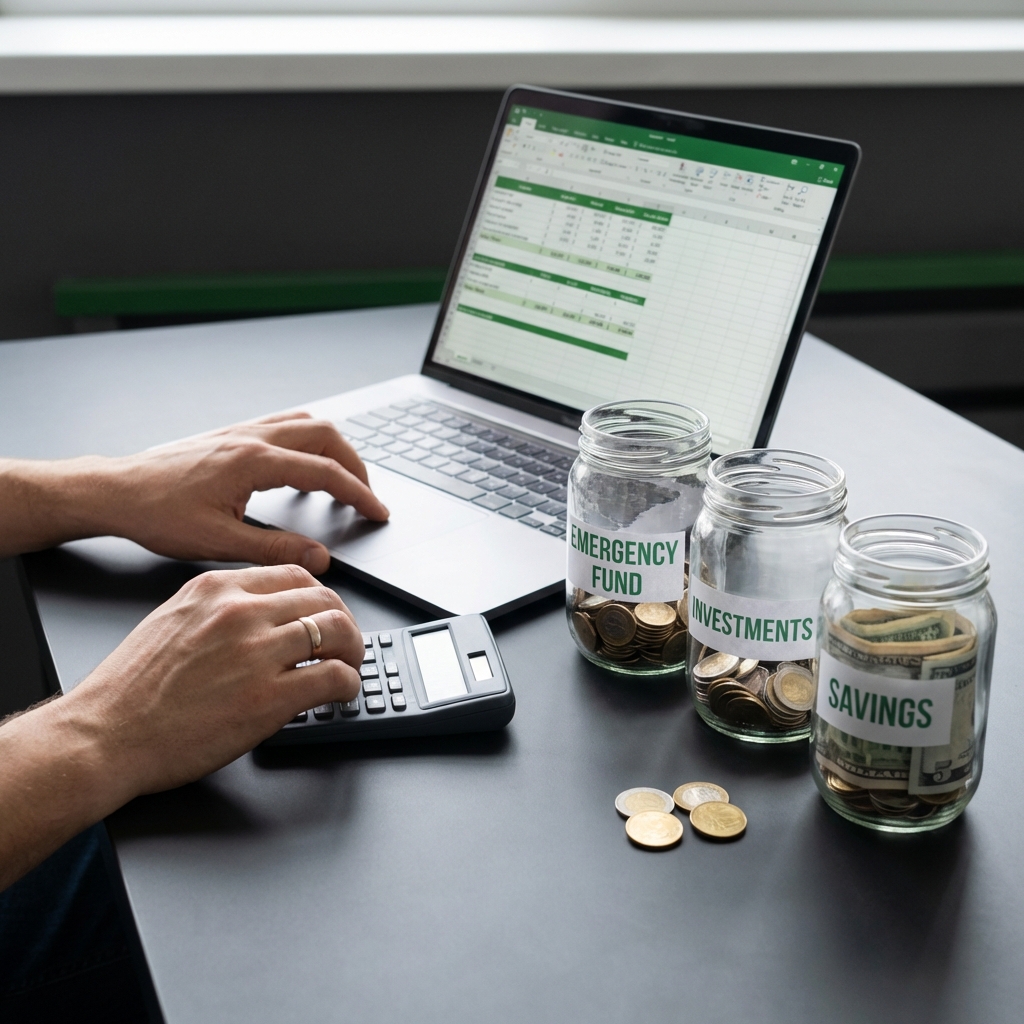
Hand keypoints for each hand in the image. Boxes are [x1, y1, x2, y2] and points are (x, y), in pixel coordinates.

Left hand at [0, 411, 388, 567]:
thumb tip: (318, 557)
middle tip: (366, 496)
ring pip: (308, 424)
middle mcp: (253, 438)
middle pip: (326, 436)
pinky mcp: (232, 435)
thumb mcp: (219, 542)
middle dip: (356, 466)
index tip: (377, 512)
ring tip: (344, 480)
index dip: (359, 494)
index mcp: (254, 461)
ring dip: (335, 449)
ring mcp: (242, 431)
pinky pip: (286, 425)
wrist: (116, 491)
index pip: (326, 472)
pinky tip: (304, 467)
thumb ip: (276, 550)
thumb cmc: (157, 513)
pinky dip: (309, 443)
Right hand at [0, 565, 363, 888]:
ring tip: (349, 667)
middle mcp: (240, 612)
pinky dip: (348, 683)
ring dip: (353, 651)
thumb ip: (219, 611)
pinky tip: (340, 693)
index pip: (293, 574)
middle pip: (324, 598)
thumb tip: (263, 617)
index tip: (324, 613)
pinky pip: (334, 676)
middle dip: (342, 621)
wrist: (104, 735)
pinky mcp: (269, 697)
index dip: (319, 596)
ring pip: (337, 630)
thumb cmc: (129, 690)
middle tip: (345, 642)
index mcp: (216, 589)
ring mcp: (257, 653)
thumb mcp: (172, 621)